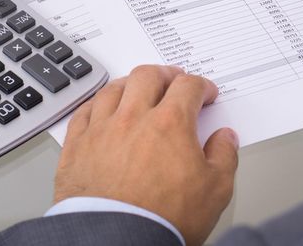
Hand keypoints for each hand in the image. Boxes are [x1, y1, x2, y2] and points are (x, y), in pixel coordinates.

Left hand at [54, 65, 238, 245]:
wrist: (117, 243)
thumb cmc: (163, 219)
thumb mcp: (215, 191)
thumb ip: (224, 157)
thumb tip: (225, 139)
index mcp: (170, 123)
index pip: (188, 87)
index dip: (201, 86)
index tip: (205, 93)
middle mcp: (133, 118)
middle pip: (147, 76)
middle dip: (165, 74)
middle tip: (173, 80)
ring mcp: (101, 130)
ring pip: (113, 89)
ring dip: (129, 84)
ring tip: (136, 88)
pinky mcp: (77, 147)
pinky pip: (83, 112)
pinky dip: (96, 104)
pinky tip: (100, 108)